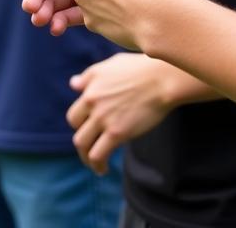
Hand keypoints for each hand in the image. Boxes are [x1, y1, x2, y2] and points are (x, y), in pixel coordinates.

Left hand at [67, 53, 171, 173]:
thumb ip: (90, 76)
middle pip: (76, 127)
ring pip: (82, 144)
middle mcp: (92, 101)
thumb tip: (73, 83)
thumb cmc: (140, 69)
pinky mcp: (117, 132)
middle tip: (93, 146)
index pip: (75, 112)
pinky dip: (97, 165)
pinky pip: (98, 155)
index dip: (80, 124)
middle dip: (83, 139)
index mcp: (90, 86)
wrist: (162, 80)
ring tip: (95, 164)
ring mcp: (103, 118)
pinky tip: (103, 170)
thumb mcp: (111, 65)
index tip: (90, 131)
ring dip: (85, 157)